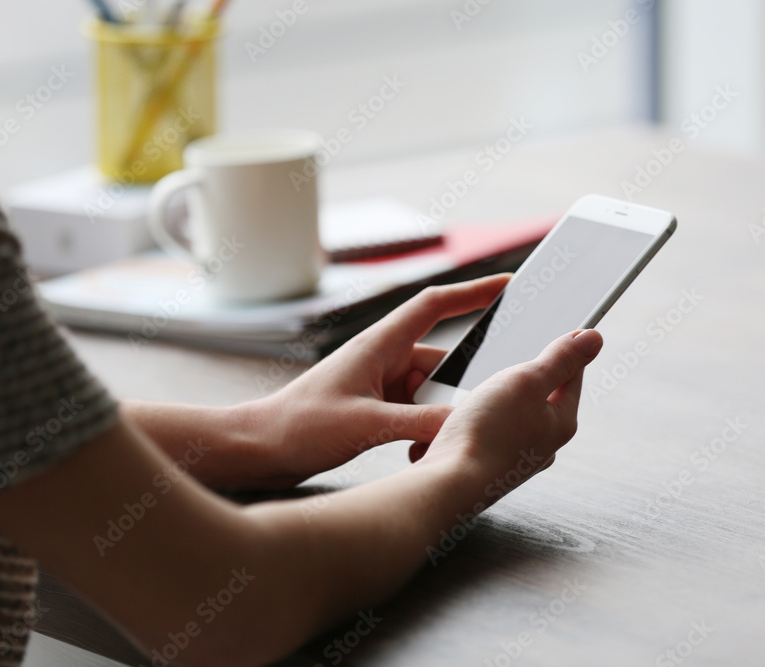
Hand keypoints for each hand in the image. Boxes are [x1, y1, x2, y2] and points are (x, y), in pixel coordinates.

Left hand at [256, 274, 513, 485]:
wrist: (258, 449)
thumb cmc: (298, 427)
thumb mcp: (367, 425)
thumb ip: (420, 424)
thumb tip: (466, 424)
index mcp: (378, 346)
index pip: (434, 306)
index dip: (473, 291)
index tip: (507, 284)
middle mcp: (382, 360)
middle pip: (440, 364)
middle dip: (459, 390)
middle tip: (478, 412)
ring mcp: (378, 385)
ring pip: (430, 394)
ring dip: (437, 419)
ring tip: (435, 443)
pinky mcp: (373, 409)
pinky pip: (414, 413)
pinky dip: (423, 432)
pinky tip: (420, 454)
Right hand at [412, 329, 602, 501]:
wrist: (446, 485)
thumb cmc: (485, 434)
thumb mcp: (527, 381)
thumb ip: (560, 358)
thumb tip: (594, 338)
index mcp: (560, 423)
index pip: (572, 375)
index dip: (565, 347)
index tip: (560, 327)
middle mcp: (543, 444)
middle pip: (541, 395)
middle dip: (523, 374)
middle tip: (507, 356)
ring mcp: (515, 458)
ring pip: (511, 414)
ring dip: (496, 397)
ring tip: (477, 390)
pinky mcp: (488, 465)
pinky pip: (489, 431)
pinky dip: (478, 418)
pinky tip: (462, 417)